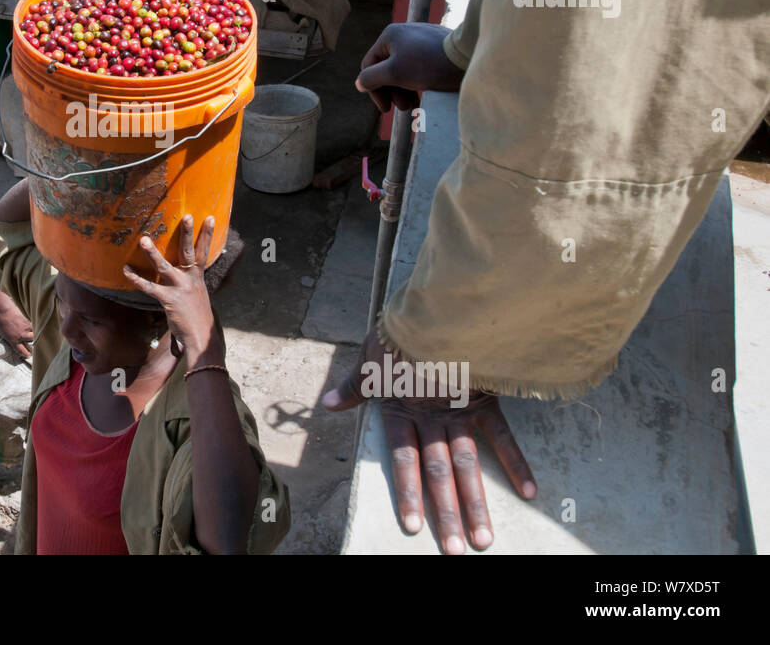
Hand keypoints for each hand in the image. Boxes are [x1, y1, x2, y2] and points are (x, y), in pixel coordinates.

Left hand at [0, 299, 33, 360]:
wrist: (1, 309)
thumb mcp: (1, 333)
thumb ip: (9, 338)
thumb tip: (12, 339)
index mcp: (13, 340)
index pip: (22, 351)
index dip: (26, 354)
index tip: (27, 355)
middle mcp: (21, 336)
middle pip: (31, 344)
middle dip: (32, 345)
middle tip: (32, 347)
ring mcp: (25, 328)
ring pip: (34, 334)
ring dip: (33, 334)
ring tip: (32, 334)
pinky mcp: (27, 320)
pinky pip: (32, 325)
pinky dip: (32, 326)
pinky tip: (29, 324)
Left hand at [123, 215, 222, 365]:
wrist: (201, 336)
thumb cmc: (197, 316)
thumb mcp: (198, 295)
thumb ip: (191, 282)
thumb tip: (187, 274)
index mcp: (198, 276)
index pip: (204, 251)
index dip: (207, 234)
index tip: (209, 216)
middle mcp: (191, 279)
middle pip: (188, 252)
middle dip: (187, 234)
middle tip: (186, 216)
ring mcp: (179, 289)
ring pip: (164, 267)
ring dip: (153, 253)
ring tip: (144, 239)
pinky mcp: (168, 300)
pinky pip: (149, 287)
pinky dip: (136, 279)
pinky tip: (125, 270)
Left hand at [322, 330, 536, 553]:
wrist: (438, 308)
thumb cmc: (400, 331)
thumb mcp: (370, 358)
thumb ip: (354, 387)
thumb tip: (328, 406)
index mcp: (401, 411)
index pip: (403, 461)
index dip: (409, 495)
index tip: (414, 528)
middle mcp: (431, 419)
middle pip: (439, 473)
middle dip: (447, 514)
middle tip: (459, 551)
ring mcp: (460, 412)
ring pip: (469, 465)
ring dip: (478, 502)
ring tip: (486, 537)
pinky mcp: (485, 400)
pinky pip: (502, 436)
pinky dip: (516, 463)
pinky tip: (530, 493)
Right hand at [356, 23, 464, 112]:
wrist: (467, 57)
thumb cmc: (429, 64)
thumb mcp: (394, 73)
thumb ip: (372, 78)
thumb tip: (360, 83)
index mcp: (390, 35)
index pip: (370, 66)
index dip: (374, 90)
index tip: (385, 109)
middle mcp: (404, 33)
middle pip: (387, 68)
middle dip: (393, 91)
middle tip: (404, 108)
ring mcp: (421, 39)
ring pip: (403, 68)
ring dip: (404, 89)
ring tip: (413, 105)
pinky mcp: (436, 46)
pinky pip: (419, 66)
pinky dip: (417, 81)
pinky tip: (423, 92)